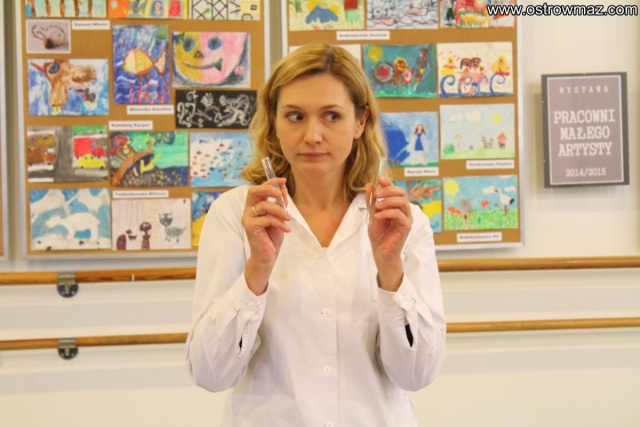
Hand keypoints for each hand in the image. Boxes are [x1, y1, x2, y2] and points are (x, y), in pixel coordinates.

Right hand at [241, 178, 290, 294]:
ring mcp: (247, 218)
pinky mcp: (250, 226)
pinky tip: (286, 229)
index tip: (283, 180)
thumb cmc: (272, 237)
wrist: (268, 256)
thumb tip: (283, 188)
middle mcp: (248, 210)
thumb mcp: (280, 217)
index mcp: (255, 206)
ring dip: (280, 211)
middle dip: (268, 189)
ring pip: (264, 206)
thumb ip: (280, 204)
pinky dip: (279, 223)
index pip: (260, 189)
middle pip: (253, 191)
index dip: (271, 182)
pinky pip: (267, 219)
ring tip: (289, 219)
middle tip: (280, 194)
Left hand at [366, 176, 412, 291]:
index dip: (389, 183)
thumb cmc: (378, 235)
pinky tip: (378, 216)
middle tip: (377, 195)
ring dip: (388, 201)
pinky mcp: (406, 226)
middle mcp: (404, 210)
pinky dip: (387, 212)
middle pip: (401, 192)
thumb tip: (370, 185)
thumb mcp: (372, 215)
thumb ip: (371, 201)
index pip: (396, 190)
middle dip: (388, 190)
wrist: (380, 252)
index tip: (379, 178)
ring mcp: (406, 218)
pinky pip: (399, 214)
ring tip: (377, 207)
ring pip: (402, 202)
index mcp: (396, 206)